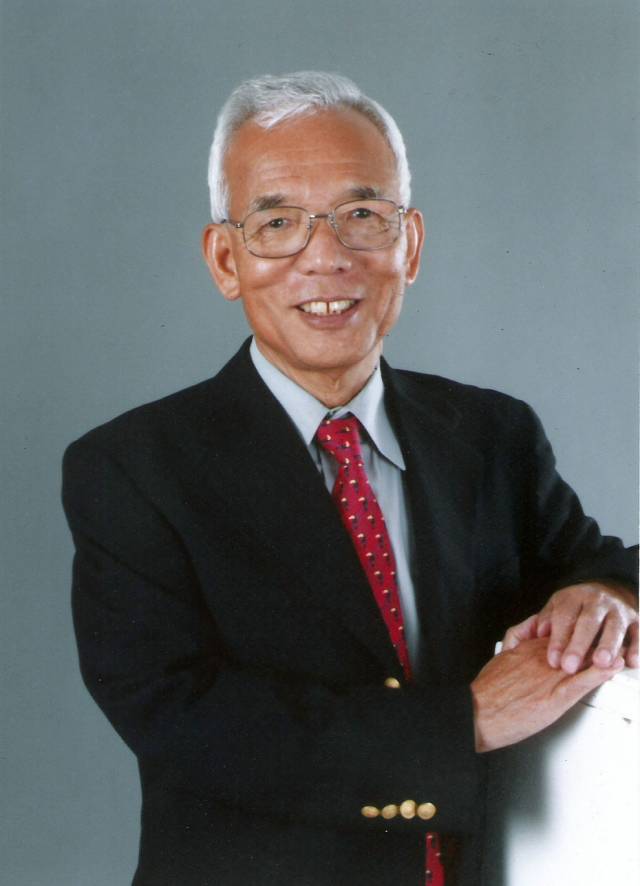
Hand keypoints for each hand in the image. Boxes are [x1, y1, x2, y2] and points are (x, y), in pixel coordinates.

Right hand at [470, 636, 623, 752]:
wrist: (477, 713)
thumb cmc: (485, 694)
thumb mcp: (499, 664)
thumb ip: (515, 654)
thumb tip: (519, 654)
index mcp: (529, 650)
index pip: (560, 636)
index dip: (578, 633)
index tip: (591, 630)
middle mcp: (543, 658)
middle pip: (575, 643)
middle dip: (595, 639)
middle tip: (614, 634)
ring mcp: (550, 676)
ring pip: (583, 659)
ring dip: (603, 652)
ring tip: (621, 647)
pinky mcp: (555, 697)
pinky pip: (582, 681)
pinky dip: (599, 672)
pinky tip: (612, 667)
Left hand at [502, 581, 637, 673]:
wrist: (611, 588)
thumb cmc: (578, 606)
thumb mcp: (558, 605)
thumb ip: (546, 619)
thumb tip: (537, 634)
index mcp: (574, 597)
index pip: (564, 617)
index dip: (558, 639)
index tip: (552, 660)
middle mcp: (597, 601)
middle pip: (588, 622)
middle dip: (579, 644)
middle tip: (570, 666)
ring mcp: (618, 610)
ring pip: (614, 627)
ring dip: (608, 645)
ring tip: (600, 663)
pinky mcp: (637, 620)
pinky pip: (638, 633)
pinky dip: (636, 647)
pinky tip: (632, 662)